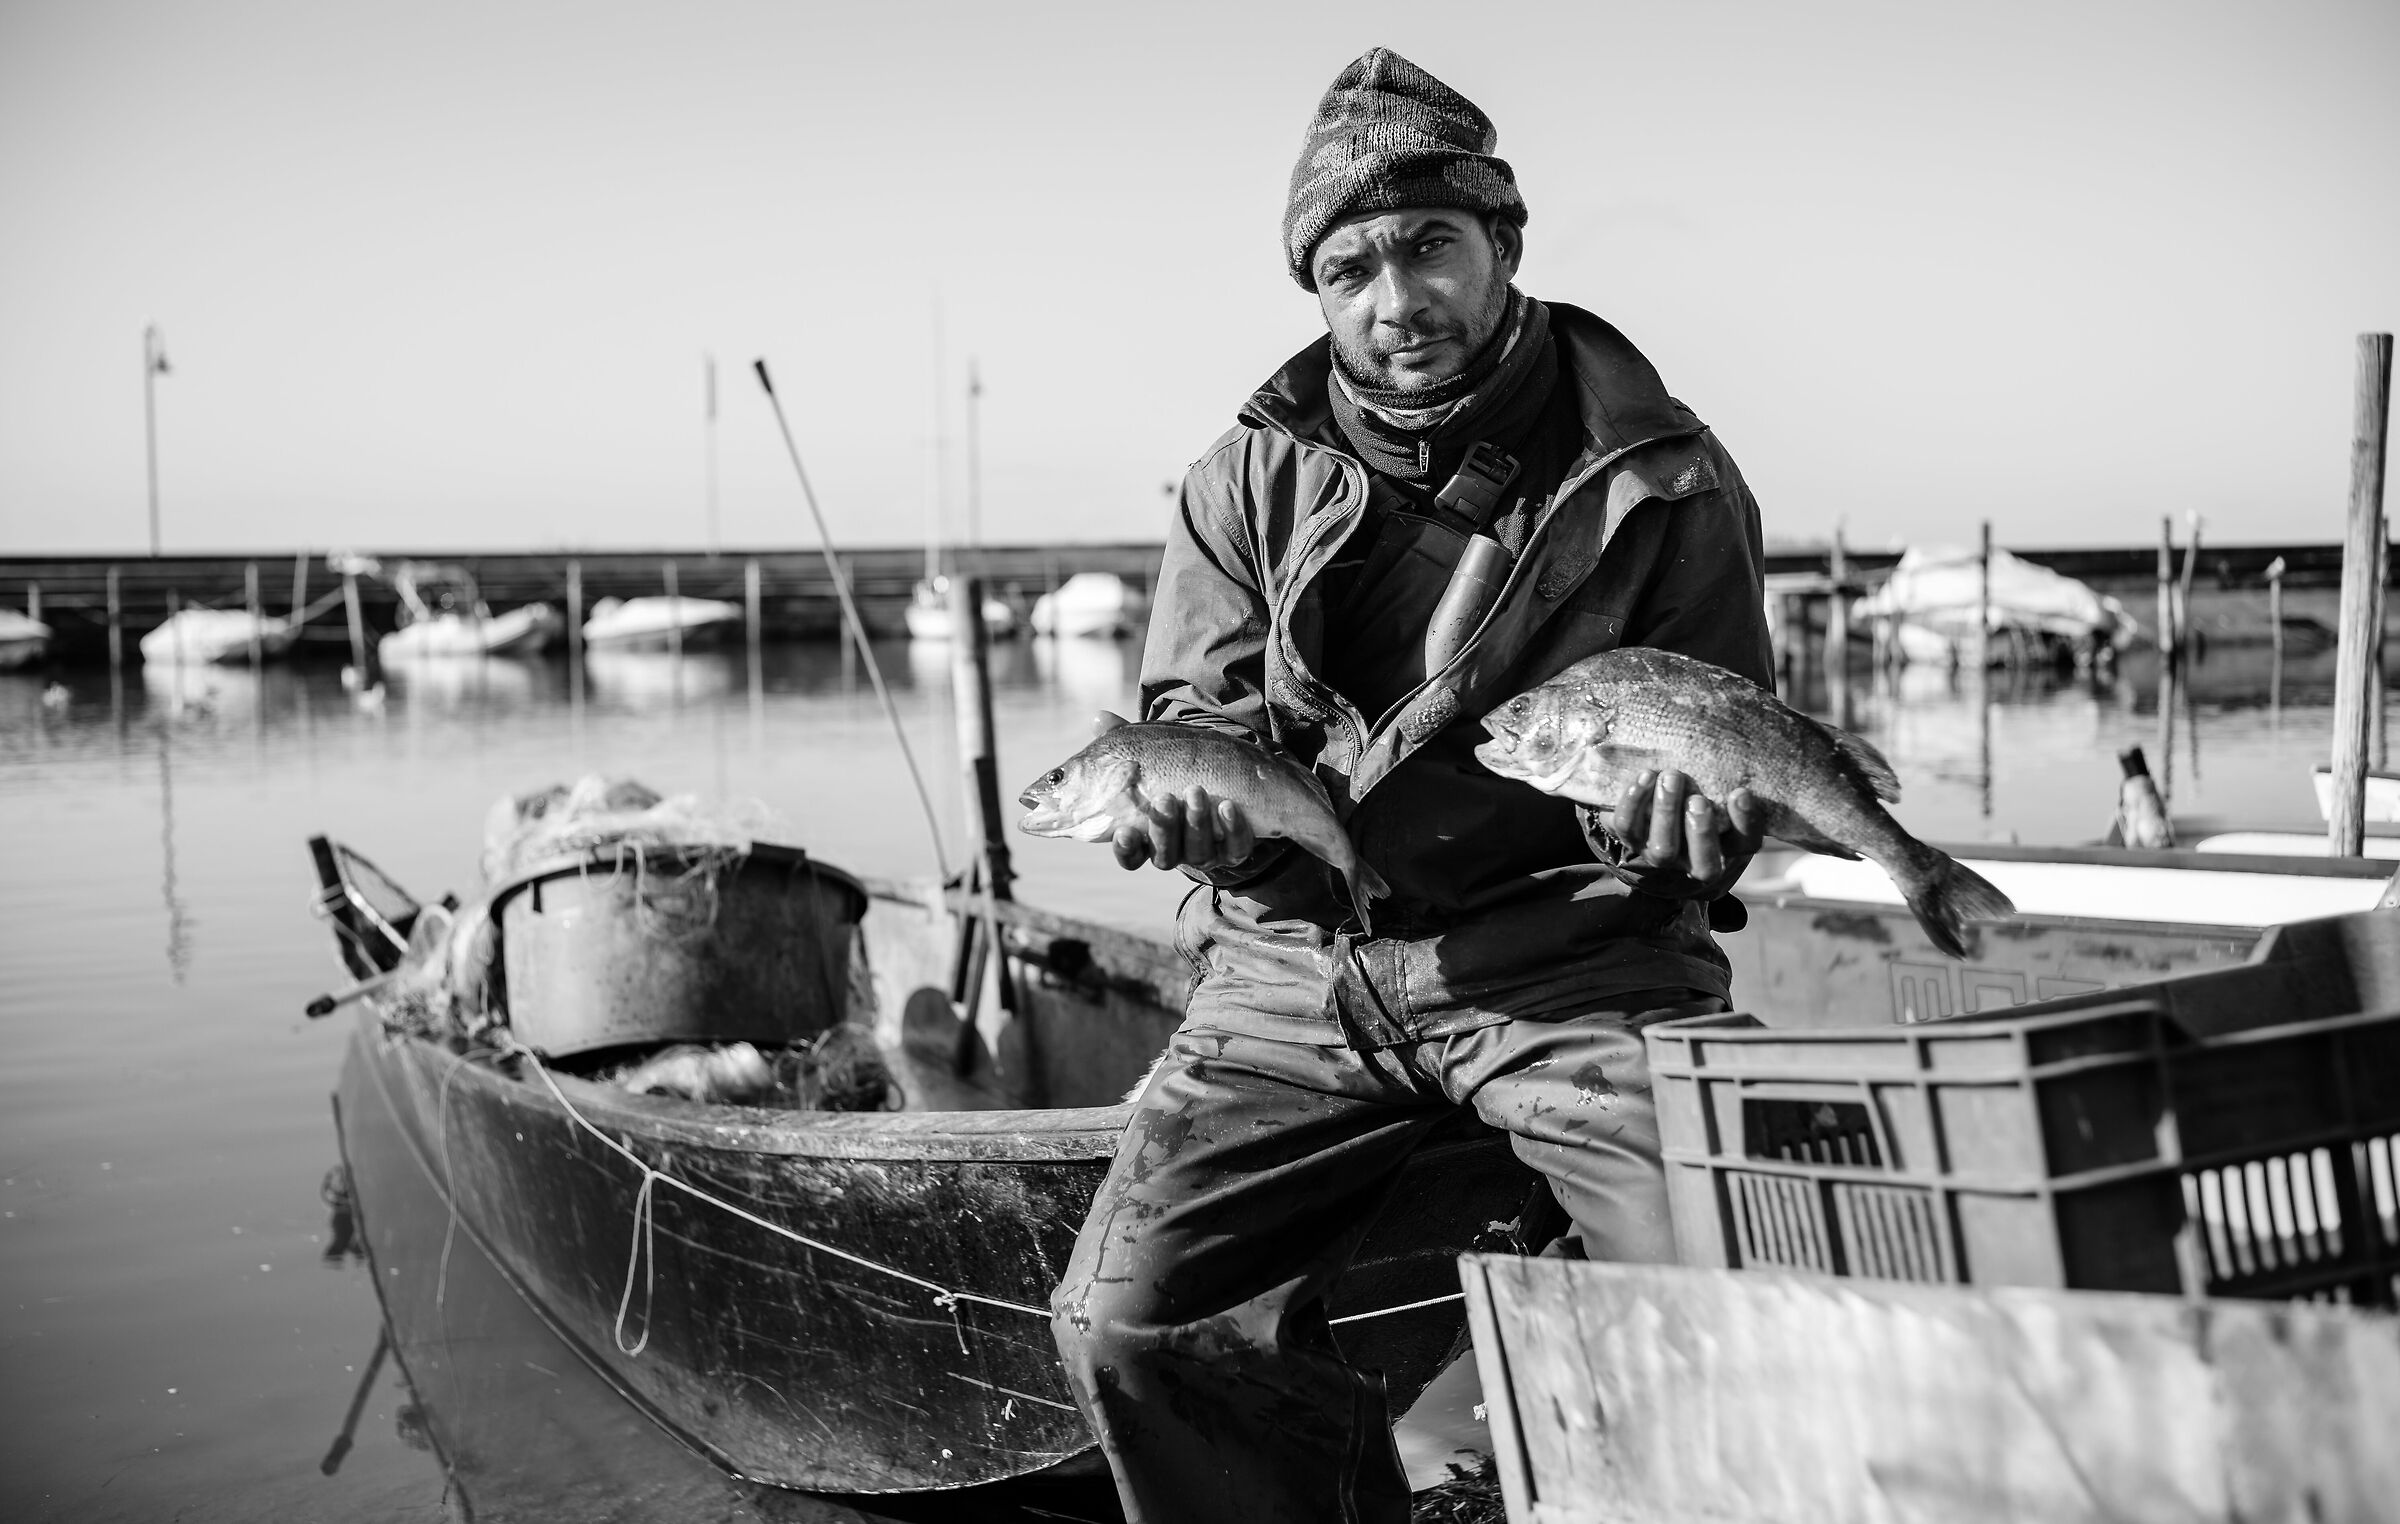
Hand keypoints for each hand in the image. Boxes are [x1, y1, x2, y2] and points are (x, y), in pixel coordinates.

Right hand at [1091, 712, 1258, 873]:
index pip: (1131, 855)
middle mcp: (1175, 850)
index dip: (1126, 848)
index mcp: (1148, 837)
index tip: (1124, 831)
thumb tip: (1100, 718)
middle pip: (1165, 855)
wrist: (1225, 781)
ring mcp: (1207, 852)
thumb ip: (1122, 743)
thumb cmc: (1174, 772)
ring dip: (1196, 823)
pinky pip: (1236, 848)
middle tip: (1165, 798)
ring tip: (1196, 790)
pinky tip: (1228, 806)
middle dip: (1164, 828)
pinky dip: (1232, 829)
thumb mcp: (1149, 757)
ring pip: (1198, 852)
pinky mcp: (1236, 849)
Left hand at [1610, 769, 1761, 889]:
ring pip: (1663, 849)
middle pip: (1704, 865)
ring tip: (1671, 778)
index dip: (1746, 823)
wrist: (1650, 809)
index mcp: (1726, 847)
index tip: (1741, 792)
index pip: (1746, 844)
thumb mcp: (1717, 789)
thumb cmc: (1695, 793)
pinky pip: (1627, 827)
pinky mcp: (1631, 839)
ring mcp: (1660, 854)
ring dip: (1667, 813)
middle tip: (1698, 799)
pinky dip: (1634, 802)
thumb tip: (1746, 745)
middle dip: (1702, 831)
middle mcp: (1693, 860)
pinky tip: (1646, 776)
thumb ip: (1727, 780)